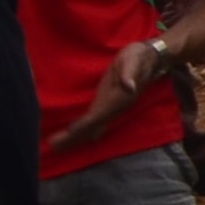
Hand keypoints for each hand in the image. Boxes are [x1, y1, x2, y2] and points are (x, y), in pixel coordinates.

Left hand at [48, 38, 174, 157]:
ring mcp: (112, 110)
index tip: (69, 132)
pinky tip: (74, 136)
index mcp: (118, 99)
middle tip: (54, 146)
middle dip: (75, 137)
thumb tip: (129, 86)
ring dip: (76, 138)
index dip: (84, 124)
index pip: (98, 115)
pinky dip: (82, 132)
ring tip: (58, 146)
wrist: (150, 60)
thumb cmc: (138, 57)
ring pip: (93, 128)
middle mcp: (115, 109)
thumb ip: (130, 73)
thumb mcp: (134, 61)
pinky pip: (95, 124)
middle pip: (93, 127)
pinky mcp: (108, 107)